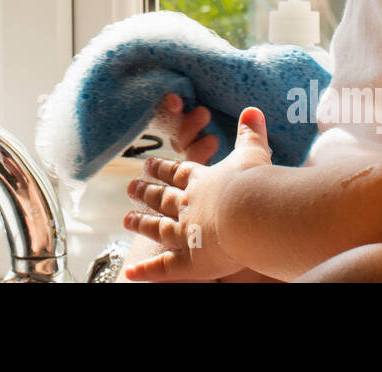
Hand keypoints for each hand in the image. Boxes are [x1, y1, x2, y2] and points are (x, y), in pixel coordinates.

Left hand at [122, 106, 274, 281]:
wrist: (251, 214)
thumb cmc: (255, 183)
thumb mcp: (253, 152)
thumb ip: (251, 133)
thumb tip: (252, 109)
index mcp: (202, 182)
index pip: (178, 174)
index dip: (163, 169)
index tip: (148, 164)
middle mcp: (188, 206)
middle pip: (163, 199)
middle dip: (147, 192)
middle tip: (130, 188)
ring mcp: (186, 234)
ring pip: (158, 229)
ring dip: (142, 224)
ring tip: (126, 219)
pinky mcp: (190, 262)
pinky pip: (164, 268)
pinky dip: (146, 271)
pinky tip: (130, 272)